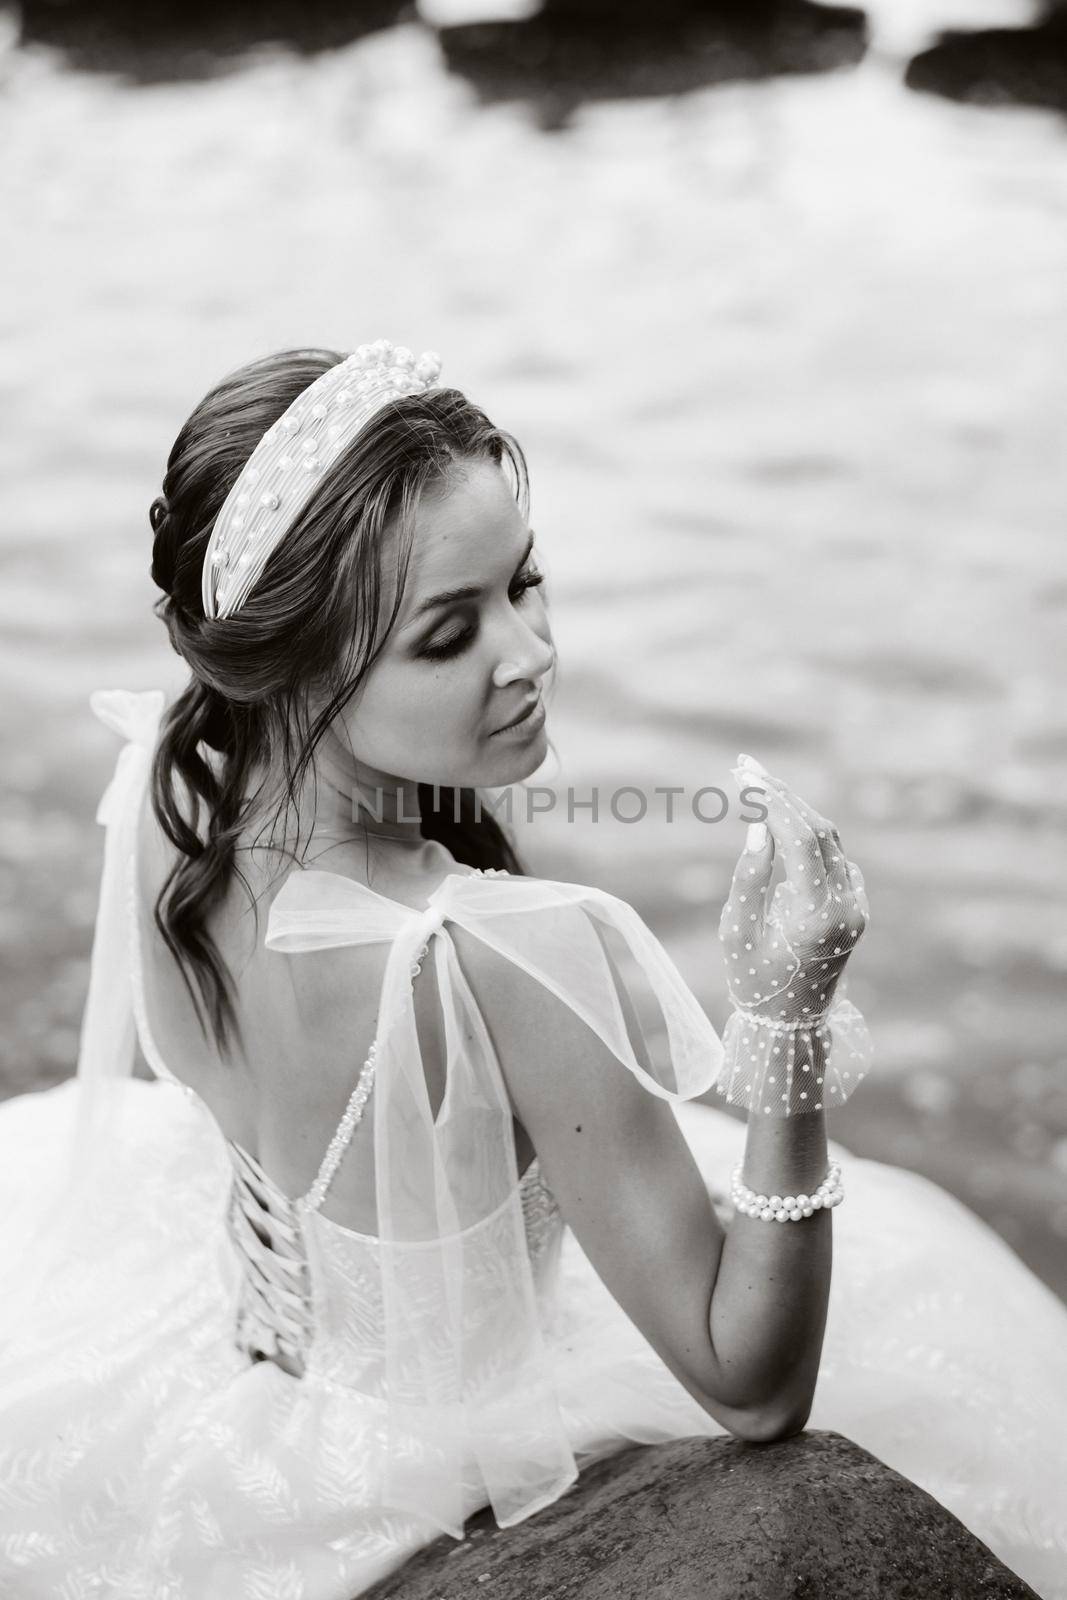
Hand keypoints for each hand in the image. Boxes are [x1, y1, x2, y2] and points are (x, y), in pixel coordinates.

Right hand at [720, 755, 868, 1028]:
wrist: (792, 1025)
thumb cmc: (753, 981)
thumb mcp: (736, 930)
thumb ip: (749, 875)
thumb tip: (762, 825)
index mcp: (816, 916)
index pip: (802, 839)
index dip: (774, 801)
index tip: (744, 776)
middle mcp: (846, 908)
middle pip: (820, 831)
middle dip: (784, 795)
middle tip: (747, 768)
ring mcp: (858, 907)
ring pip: (831, 840)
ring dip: (796, 810)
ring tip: (759, 786)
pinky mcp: (857, 907)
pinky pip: (835, 857)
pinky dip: (808, 833)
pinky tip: (780, 820)